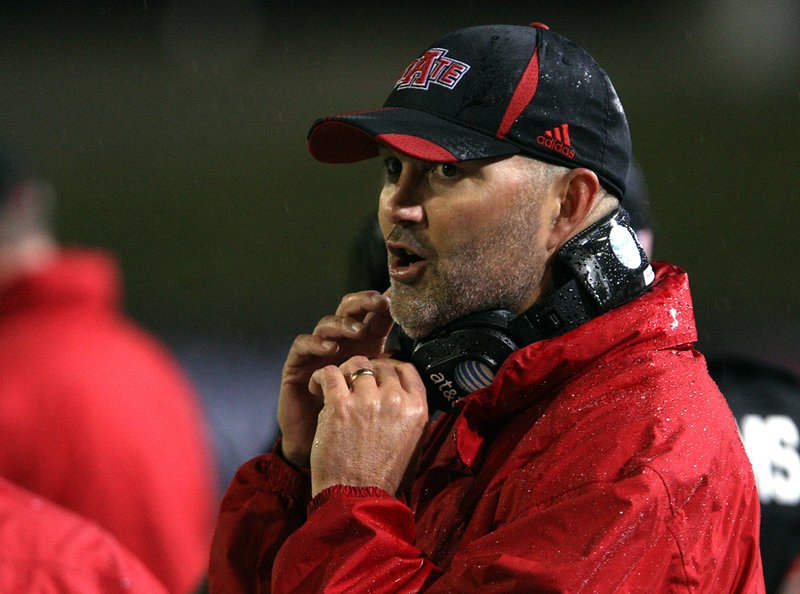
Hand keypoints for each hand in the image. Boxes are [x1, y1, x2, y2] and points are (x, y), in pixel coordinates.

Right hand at [278, 291, 393, 468]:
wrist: (332, 461)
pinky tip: (330, 349)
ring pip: (328, 324)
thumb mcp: (383, 399)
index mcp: (365, 349)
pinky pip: (302, 344)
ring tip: (358, 331)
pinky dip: (316, 342)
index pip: (375, 318)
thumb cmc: (359, 430)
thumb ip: (398, 374)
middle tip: (379, 303)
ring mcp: (318, 354)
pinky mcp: (297, 366)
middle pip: (350, 311)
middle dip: (365, 303)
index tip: (399, 295)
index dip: (385, 304)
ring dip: (344, 323)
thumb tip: (422, 355)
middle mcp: (341, 346)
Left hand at [308, 356, 427, 496]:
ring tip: (334, 384)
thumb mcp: (415, 446)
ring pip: (355, 364)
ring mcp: (367, 401)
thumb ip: (413, 418)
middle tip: (352, 383)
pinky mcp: (339, 405)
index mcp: (417, 409)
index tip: (378, 374)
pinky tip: (316, 386)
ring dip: (344, 371)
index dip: (390, 366)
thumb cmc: (384, 479)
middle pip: (380, 365)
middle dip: (366, 370)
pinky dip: (320, 376)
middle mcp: (395, 400)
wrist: (358, 499)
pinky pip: (329, 373)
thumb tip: (408, 400)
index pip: (405, 369)